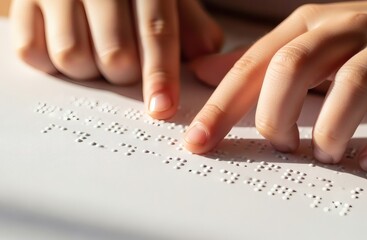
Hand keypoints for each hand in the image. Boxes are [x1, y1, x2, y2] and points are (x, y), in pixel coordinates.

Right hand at [10, 0, 222, 118]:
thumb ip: (190, 23)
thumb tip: (204, 56)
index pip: (155, 30)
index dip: (161, 73)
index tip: (162, 107)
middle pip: (115, 55)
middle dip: (125, 74)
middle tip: (124, 63)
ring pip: (73, 57)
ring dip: (89, 70)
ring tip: (94, 52)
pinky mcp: (21, 4)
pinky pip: (33, 53)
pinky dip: (52, 63)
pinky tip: (66, 45)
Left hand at [184, 0, 366, 171]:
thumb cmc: (361, 42)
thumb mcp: (305, 42)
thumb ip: (257, 62)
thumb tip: (202, 73)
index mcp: (309, 24)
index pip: (253, 66)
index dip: (221, 107)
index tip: (199, 143)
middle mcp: (347, 29)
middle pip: (294, 68)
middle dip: (276, 117)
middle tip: (282, 145)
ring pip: (352, 87)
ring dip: (330, 131)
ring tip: (325, 152)